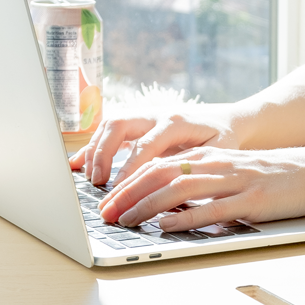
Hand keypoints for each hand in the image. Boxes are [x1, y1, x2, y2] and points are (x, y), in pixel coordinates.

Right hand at [70, 103, 239, 186]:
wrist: (228, 120)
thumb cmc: (224, 140)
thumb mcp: (219, 152)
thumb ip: (197, 166)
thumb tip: (175, 190)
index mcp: (176, 121)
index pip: (145, 145)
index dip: (129, 167)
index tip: (117, 187)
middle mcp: (156, 114)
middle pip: (119, 125)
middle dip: (103, 153)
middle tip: (97, 181)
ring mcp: (144, 116)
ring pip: (109, 125)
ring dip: (95, 150)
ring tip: (90, 178)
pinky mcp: (137, 123)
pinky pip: (108, 131)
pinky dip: (91, 147)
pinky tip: (77, 164)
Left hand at [98, 144, 304, 230]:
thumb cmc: (276, 178)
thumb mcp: (233, 174)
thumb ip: (203, 185)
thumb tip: (169, 207)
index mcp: (210, 157)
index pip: (158, 164)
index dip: (127, 181)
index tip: (106, 199)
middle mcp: (217, 165)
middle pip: (161, 174)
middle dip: (127, 194)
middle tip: (105, 214)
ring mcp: (235, 182)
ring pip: (180, 189)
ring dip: (148, 206)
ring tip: (126, 221)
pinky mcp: (252, 202)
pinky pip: (213, 209)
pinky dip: (186, 218)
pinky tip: (167, 227)